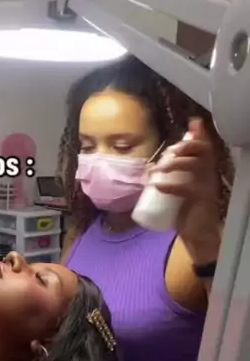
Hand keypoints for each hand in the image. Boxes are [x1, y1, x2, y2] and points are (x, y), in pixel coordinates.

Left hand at [148, 118, 221, 263]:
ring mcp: (207, 187)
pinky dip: (170, 185)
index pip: (205, 147)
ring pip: (194, 166)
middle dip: (182, 147)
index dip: (199, 134)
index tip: (192, 123)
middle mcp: (209, 176)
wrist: (196, 237)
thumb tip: (150, 165)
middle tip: (165, 155)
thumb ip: (168, 179)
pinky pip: (188, 188)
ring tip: (156, 171)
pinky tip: (157, 186)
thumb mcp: (176, 192)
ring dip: (173, 164)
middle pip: (201, 151)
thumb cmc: (184, 213)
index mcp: (204, 171)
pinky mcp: (202, 200)